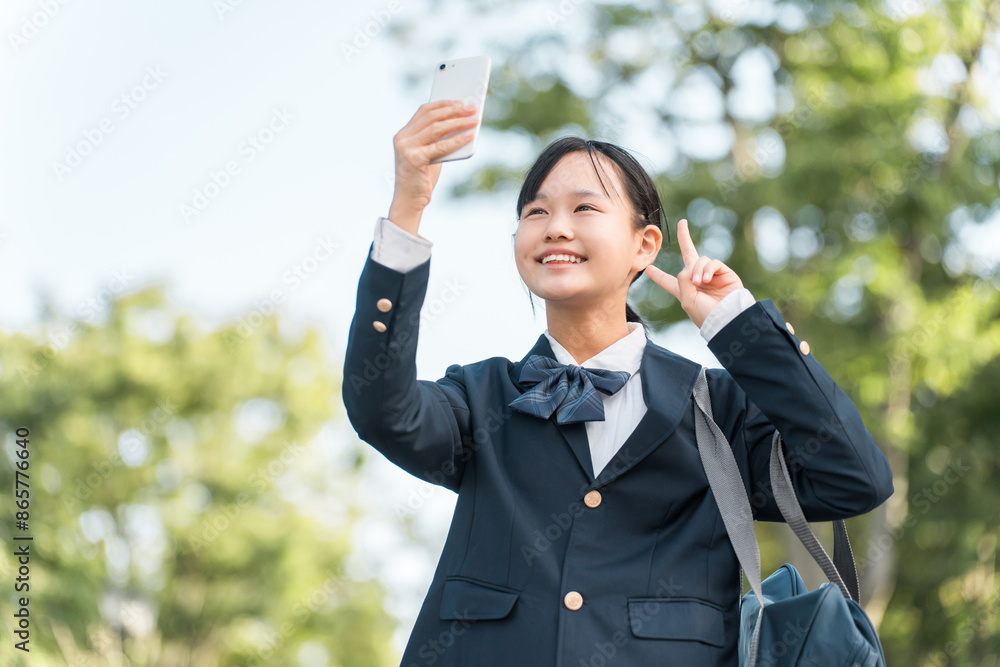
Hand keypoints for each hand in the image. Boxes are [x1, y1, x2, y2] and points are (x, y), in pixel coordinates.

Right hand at [387, 100, 478, 232]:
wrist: (409, 200)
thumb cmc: (421, 177)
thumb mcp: (429, 153)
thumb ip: (438, 139)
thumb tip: (461, 123)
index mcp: (403, 134)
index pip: (424, 111)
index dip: (443, 104)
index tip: (460, 101)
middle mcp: (402, 138)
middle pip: (431, 117)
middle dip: (453, 110)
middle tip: (471, 108)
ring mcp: (406, 148)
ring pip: (436, 128)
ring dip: (458, 122)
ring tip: (473, 120)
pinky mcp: (414, 159)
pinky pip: (440, 146)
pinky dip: (456, 140)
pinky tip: (469, 136)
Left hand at [644, 219, 743, 328]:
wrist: (728, 318)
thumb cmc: (705, 314)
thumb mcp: (686, 299)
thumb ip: (682, 279)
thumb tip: (689, 264)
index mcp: (684, 292)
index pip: (668, 282)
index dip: (658, 276)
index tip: (648, 269)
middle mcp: (697, 281)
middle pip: (689, 256)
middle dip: (685, 238)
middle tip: (682, 223)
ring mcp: (711, 276)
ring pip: (699, 260)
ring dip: (696, 270)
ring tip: (698, 283)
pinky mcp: (724, 273)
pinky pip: (712, 262)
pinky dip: (707, 269)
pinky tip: (706, 280)